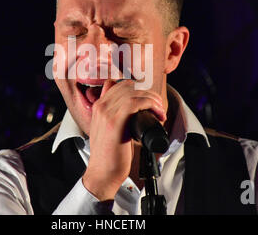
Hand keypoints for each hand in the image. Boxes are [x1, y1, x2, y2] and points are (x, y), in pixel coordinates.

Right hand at [82, 79, 165, 200]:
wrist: (102, 173)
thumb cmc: (109, 156)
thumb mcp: (108, 130)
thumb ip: (116, 117)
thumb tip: (136, 112)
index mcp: (98, 107)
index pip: (117, 84)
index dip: (136, 89)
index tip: (148, 100)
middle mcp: (100, 107)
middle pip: (127, 86)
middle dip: (147, 93)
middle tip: (157, 106)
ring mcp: (106, 113)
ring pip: (133, 93)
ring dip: (151, 99)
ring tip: (159, 111)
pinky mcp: (115, 122)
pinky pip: (135, 102)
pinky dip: (150, 104)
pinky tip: (157, 114)